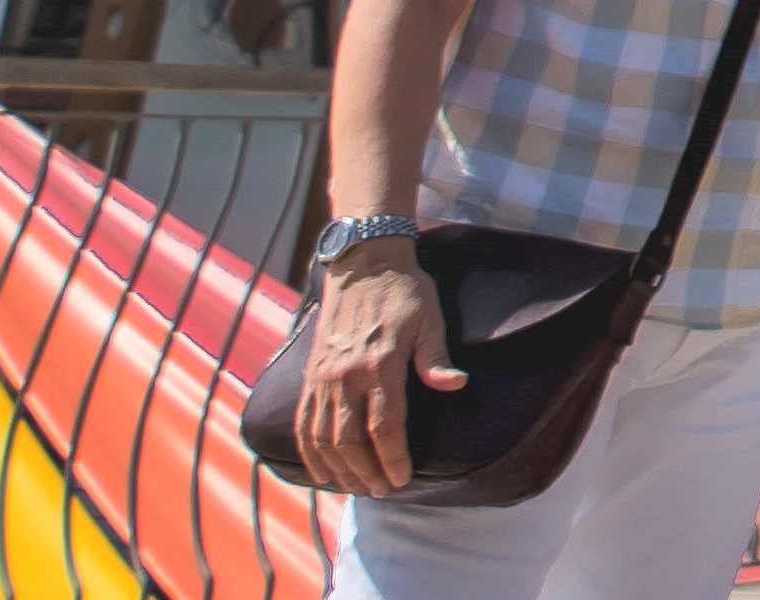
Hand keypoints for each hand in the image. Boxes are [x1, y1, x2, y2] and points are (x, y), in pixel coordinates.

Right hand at [294, 248, 460, 498]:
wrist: (363, 265)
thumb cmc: (405, 293)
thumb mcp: (430, 319)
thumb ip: (435, 357)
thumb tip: (455, 384)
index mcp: (379, 364)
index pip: (384, 426)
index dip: (392, 458)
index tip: (402, 480)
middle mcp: (345, 376)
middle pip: (349, 440)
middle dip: (365, 472)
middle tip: (382, 493)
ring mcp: (323, 377)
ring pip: (322, 437)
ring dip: (338, 469)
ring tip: (356, 488)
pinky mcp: (310, 376)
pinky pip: (304, 422)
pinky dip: (309, 451)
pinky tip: (321, 471)